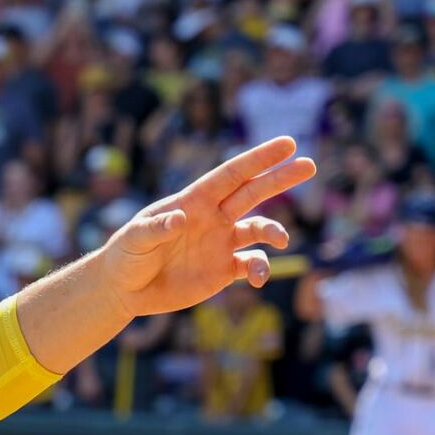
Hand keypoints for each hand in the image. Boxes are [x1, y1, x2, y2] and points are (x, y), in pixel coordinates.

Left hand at [96, 137, 309, 316]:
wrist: (124, 290)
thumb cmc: (124, 256)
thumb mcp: (133, 239)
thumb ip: (156, 228)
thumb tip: (181, 219)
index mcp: (194, 202)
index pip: (231, 175)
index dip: (258, 159)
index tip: (287, 144)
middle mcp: (213, 218)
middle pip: (253, 192)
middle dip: (280, 178)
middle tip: (310, 165)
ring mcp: (220, 243)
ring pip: (258, 228)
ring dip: (273, 231)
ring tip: (280, 239)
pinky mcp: (224, 270)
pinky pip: (252, 264)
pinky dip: (262, 269)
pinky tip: (258, 279)